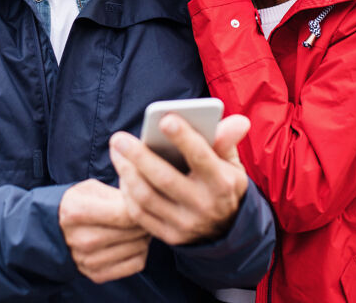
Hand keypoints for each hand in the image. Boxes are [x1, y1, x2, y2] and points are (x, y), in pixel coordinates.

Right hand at [59, 179, 150, 283]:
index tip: (145, 200)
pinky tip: (134, 240)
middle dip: (145, 219)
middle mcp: (82, 240)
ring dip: (145, 235)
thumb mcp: (91, 188)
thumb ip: (116, 193)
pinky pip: (136, 264)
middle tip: (145, 211)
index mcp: (77, 212)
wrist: (55, 230)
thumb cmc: (79, 203)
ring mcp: (88, 261)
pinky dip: (141, 251)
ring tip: (138, 225)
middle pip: (132, 231)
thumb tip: (144, 200)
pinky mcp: (96, 275)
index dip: (141, 206)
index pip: (123, 214)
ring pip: (138, 247)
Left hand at [109, 114, 249, 245]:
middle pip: (164, 178)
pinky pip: (140, 215)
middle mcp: (204, 204)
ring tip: (117, 151)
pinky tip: (124, 174)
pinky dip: (128, 193)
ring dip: (127, 172)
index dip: (183, 138)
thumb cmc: (223, 182)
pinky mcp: (170, 237)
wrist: (227, 230)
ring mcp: (186, 224)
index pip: (201, 157)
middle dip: (139, 156)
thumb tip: (238, 120)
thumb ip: (226, 140)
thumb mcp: (232, 163)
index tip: (165, 119)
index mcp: (222, 182)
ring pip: (147, 197)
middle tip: (119, 138)